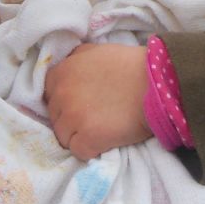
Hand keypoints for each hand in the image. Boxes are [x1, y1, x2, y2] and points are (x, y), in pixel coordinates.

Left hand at [45, 43, 150, 159]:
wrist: (155, 84)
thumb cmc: (130, 64)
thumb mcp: (97, 51)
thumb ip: (76, 58)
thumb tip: (68, 66)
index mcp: (62, 73)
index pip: (49, 94)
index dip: (64, 101)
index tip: (81, 104)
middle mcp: (62, 95)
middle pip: (55, 117)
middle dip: (71, 120)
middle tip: (94, 117)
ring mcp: (73, 118)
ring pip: (64, 137)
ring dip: (80, 136)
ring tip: (101, 129)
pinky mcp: (87, 138)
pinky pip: (79, 152)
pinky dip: (92, 150)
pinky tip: (106, 141)